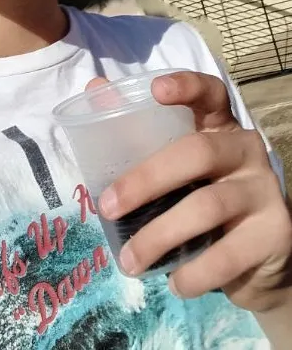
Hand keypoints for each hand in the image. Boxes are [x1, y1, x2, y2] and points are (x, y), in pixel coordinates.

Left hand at [91, 72, 291, 312]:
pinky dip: (193, 273)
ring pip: (207, 207)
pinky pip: (227, 255)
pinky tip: (176, 283)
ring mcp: (264, 189)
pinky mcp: (276, 232)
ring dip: (159, 237)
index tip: (155, 89)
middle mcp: (246, 149)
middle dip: (146, 179)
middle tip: (107, 207)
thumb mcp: (176, 168)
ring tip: (130, 261)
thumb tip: (95, 89)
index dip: (186, 86)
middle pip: (197, 152)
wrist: (261, 261)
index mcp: (219, 126)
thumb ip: (139, 133)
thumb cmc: (203, 200)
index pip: (210, 93)